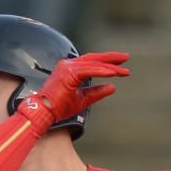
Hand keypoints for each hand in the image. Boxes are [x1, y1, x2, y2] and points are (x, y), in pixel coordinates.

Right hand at [15, 52, 130, 132]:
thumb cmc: (59, 107)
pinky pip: (90, 70)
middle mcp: (68, 65)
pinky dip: (102, 71)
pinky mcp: (69, 73)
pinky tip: (113, 73)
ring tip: (124, 71)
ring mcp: (67, 67)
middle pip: (94, 58)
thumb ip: (97, 92)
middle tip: (126, 58)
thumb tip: (113, 87)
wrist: (44, 113)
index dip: (107, 63)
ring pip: (94, 64)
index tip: (121, 67)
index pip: (91, 62)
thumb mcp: (83, 99)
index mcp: (70, 69)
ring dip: (110, 67)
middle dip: (111, 58)